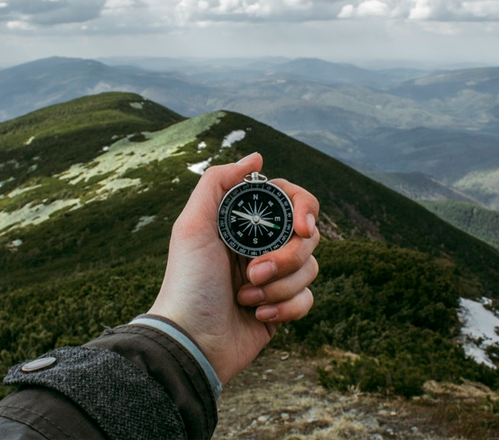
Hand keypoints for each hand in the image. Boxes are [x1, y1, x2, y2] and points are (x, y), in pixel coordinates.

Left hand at [148, 152, 319, 382]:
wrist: (191, 340)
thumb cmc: (188, 282)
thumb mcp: (192, 225)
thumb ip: (218, 182)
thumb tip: (257, 157)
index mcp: (244, 223)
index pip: (291, 201)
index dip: (304, 210)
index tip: (302, 227)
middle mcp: (261, 246)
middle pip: (308, 236)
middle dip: (285, 257)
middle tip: (254, 272)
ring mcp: (274, 278)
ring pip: (311, 268)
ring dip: (279, 287)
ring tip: (246, 298)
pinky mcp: (282, 308)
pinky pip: (308, 299)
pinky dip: (286, 308)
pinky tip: (258, 316)